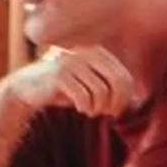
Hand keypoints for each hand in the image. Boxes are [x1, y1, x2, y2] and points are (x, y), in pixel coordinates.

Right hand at [6, 46, 143, 119]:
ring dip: (98, 107)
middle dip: (115, 103)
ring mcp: (73, 62)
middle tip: (106, 113)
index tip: (115, 111)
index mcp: (98, 53)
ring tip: (90, 111)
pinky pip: (83, 96)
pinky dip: (85, 107)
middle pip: (117, 82)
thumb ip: (111, 87)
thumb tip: (138, 100)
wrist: (28, 86)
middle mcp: (87, 53)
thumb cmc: (64, 88)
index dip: (125, 98)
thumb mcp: (90, 84)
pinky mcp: (60, 74)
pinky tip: (80, 109)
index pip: (125, 77)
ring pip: (101, 91)